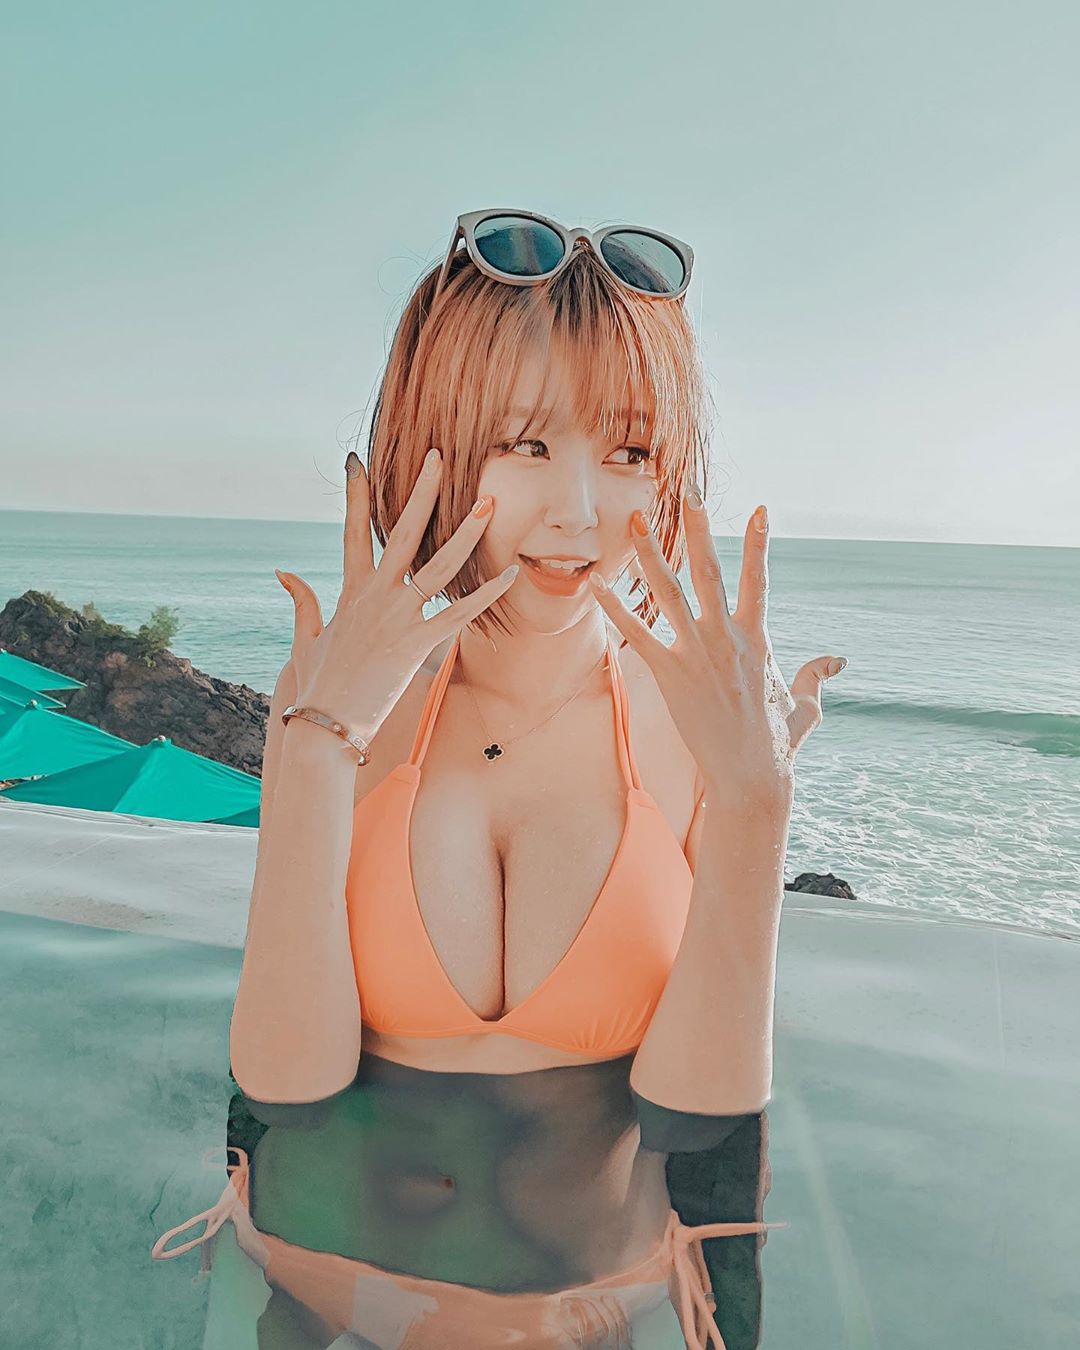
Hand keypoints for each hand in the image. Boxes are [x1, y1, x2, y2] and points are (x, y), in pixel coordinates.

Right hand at [272, 448, 518, 740]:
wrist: (323, 721)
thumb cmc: (317, 683)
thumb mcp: (305, 637)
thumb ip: (302, 601)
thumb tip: (284, 571)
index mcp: (350, 590)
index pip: (353, 531)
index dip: (356, 494)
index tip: (357, 460)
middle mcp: (376, 595)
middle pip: (403, 532)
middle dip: (422, 492)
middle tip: (438, 457)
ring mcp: (398, 617)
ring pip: (438, 565)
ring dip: (466, 533)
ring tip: (487, 502)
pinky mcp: (417, 644)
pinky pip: (459, 613)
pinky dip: (487, 594)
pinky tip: (510, 574)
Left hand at [590, 497, 846, 814]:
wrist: (751, 776)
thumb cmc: (777, 743)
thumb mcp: (805, 705)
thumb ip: (815, 676)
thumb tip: (836, 660)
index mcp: (759, 639)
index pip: (761, 580)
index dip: (760, 543)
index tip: (760, 509)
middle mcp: (727, 637)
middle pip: (710, 570)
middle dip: (699, 527)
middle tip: (689, 490)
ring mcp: (697, 654)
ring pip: (668, 592)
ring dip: (650, 554)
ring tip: (636, 520)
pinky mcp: (670, 674)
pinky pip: (637, 633)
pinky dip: (615, 608)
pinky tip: (597, 584)